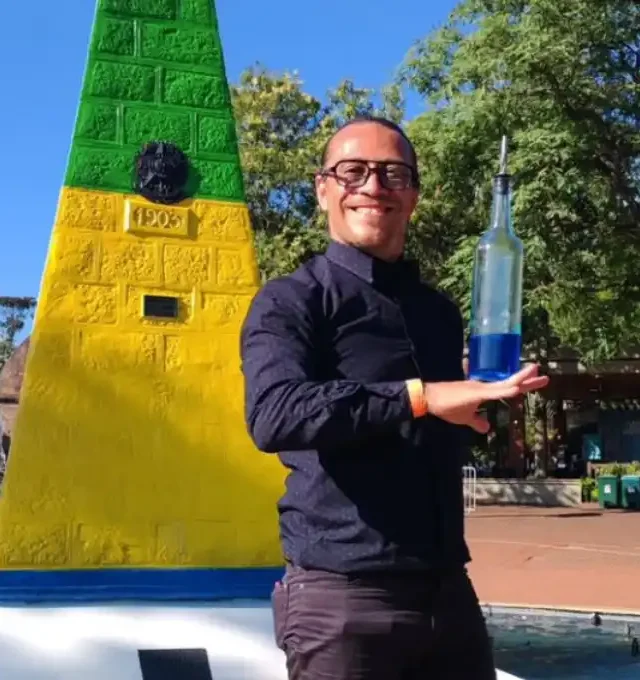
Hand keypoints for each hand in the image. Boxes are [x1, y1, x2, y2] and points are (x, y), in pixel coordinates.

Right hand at [423, 364, 548, 433]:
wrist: (429, 398)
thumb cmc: (446, 406)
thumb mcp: (465, 417)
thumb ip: (477, 421)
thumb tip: (487, 428)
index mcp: (484, 392)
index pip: (508, 387)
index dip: (523, 385)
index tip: (537, 379)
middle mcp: (485, 387)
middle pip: (511, 383)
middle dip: (528, 380)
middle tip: (544, 376)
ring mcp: (480, 388)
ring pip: (505, 384)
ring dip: (520, 379)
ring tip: (534, 371)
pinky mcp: (474, 392)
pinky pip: (494, 392)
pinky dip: (505, 390)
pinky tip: (515, 389)